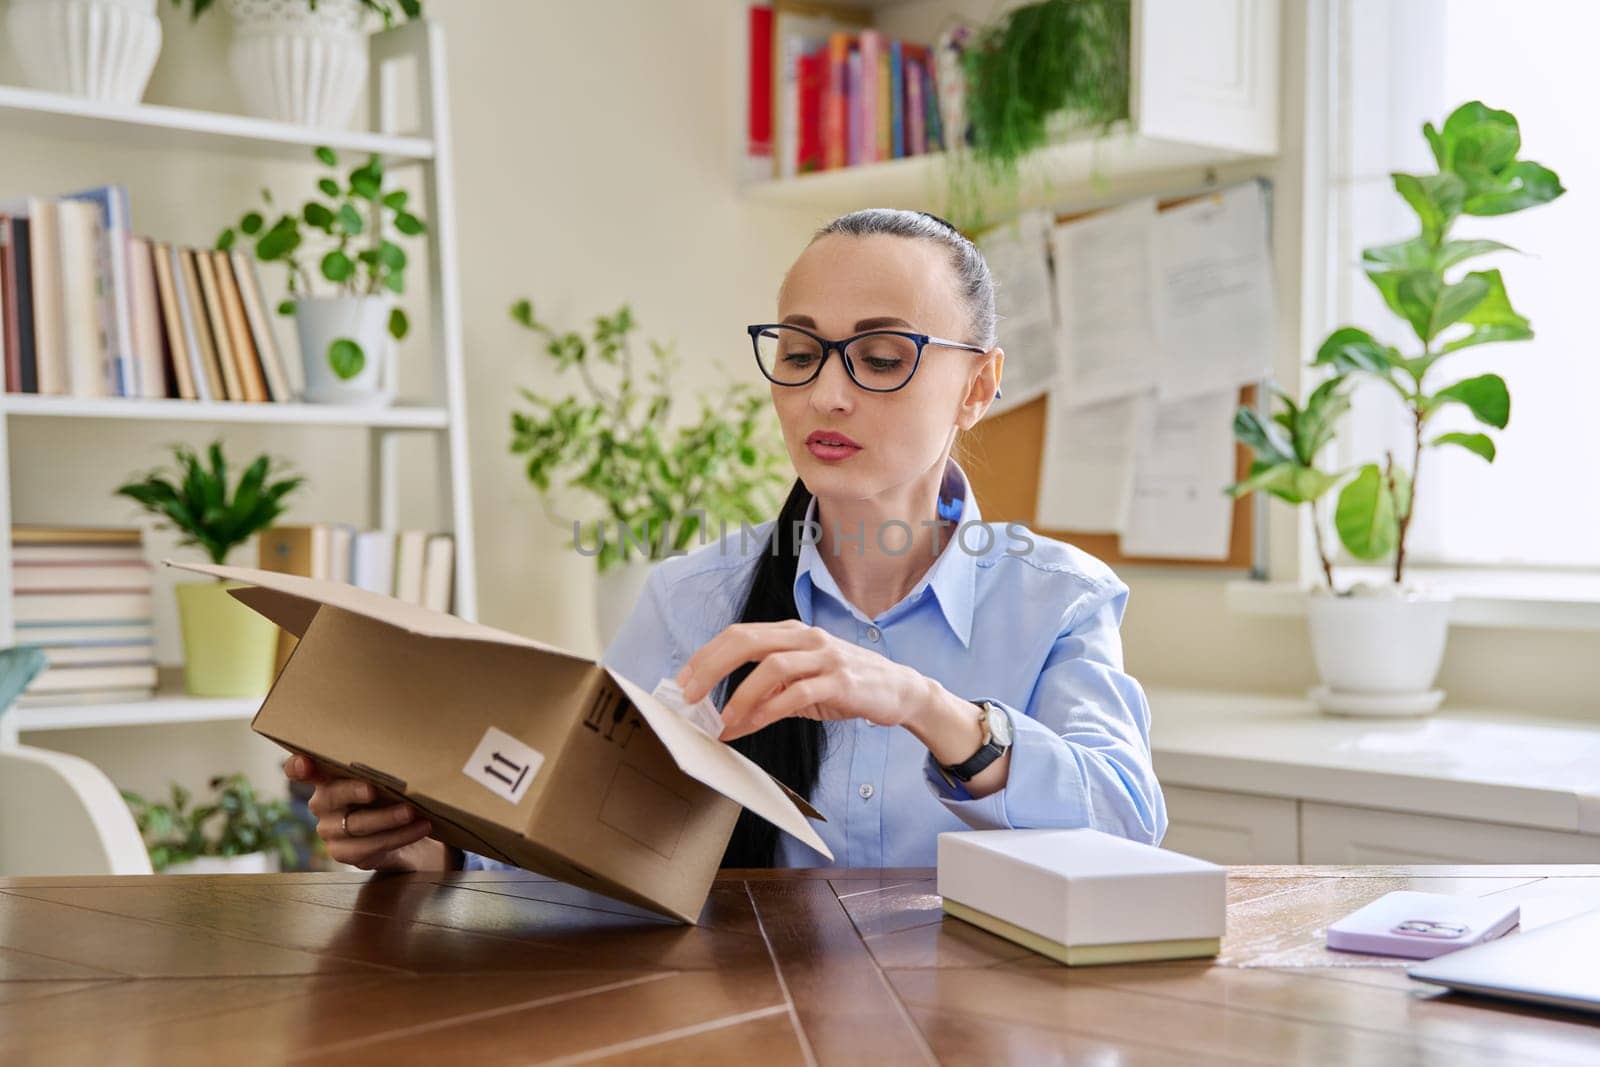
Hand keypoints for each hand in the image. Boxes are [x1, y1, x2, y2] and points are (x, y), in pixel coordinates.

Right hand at [285, 754, 453, 870]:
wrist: (408, 832)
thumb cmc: (392, 794)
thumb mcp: (387, 776)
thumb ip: (382, 766)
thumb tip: (406, 754)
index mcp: (327, 777)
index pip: (299, 769)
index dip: (297, 766)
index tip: (304, 762)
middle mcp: (322, 803)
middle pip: (332, 796)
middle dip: (353, 791)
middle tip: (373, 789)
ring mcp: (330, 830)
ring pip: (356, 825)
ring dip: (387, 818)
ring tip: (411, 812)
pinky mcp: (344, 853)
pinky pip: (370, 846)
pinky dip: (399, 836)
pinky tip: (420, 827)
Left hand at [677, 619, 931, 741]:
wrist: (900, 690)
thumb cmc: (846, 685)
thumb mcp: (802, 682)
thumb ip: (767, 690)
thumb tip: (725, 715)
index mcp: (790, 632)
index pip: (738, 634)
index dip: (706, 656)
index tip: (682, 681)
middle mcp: (805, 638)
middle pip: (746, 640)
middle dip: (711, 667)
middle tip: (689, 696)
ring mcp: (824, 657)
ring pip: (771, 666)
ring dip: (740, 695)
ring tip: (722, 721)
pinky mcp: (841, 681)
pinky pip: (798, 693)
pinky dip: (770, 710)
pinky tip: (754, 725)